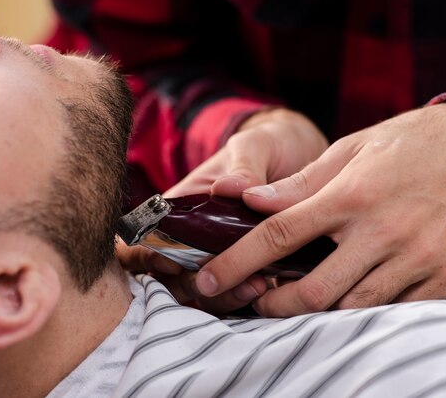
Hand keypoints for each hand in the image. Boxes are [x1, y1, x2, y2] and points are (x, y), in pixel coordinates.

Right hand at [117, 108, 328, 312]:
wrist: (303, 156)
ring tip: (256, 286)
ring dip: (222, 296)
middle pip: (170, 276)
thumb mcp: (255, 146)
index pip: (143, 237)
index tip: (172, 262)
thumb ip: (244, 166)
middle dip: (192, 284)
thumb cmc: (268, 147)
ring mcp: (220, 257)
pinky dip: (245, 299)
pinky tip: (267, 289)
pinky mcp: (249, 269)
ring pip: (203, 292)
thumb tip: (228, 188)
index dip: (144, 255)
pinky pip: (236, 294)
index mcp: (182, 205)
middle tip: (226, 278)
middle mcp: (194, 237)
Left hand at [194, 104, 445, 315]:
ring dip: (316, 312)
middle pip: (314, 290)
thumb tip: (252, 202)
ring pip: (352, 308)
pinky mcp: (444, 276)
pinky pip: (394, 311)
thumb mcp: (349, 150)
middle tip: (255, 300)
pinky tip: (345, 296)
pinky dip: (361, 309)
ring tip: (295, 299)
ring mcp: (417, 258)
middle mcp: (384, 231)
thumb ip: (299, 184)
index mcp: (352, 195)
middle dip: (274, 304)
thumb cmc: (407, 146)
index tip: (210, 278)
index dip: (238, 261)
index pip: (280, 235)